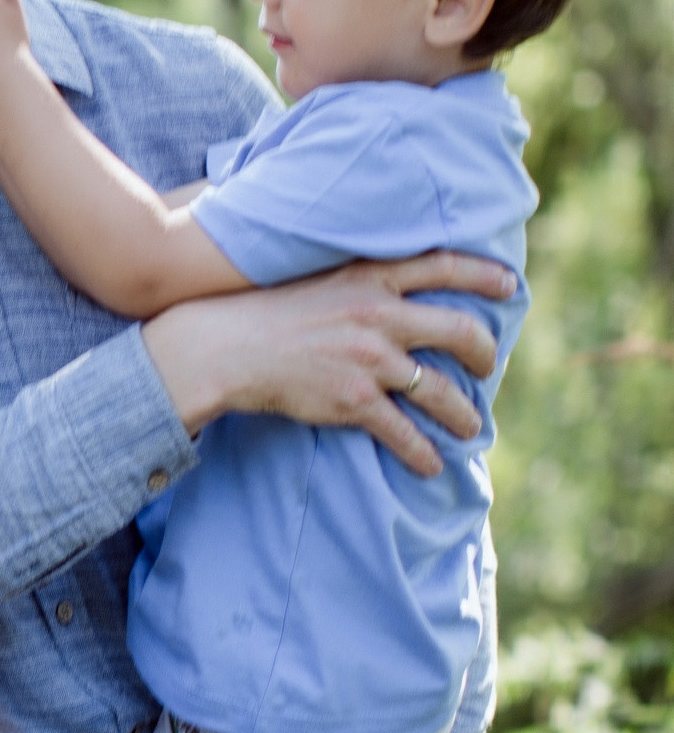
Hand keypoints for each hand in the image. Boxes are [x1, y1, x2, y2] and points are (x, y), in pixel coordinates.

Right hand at [142, 253, 510, 477]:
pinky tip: (430, 466)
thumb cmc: (262, 311)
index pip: (444, 266)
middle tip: (490, 368)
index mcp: (370, 276)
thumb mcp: (318, 277)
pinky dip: (423, 454)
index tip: (511, 286)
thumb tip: (390, 289)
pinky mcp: (354, 401)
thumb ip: (359, 279)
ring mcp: (370, 360)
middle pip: (461, 332)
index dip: (485, 275)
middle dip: (486, 354)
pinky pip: (405, 434)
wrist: (221, 346)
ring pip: (443, 393)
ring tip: (471, 428)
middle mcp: (379, 314)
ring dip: (464, 416)